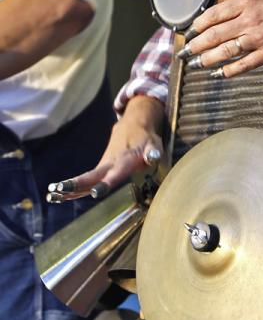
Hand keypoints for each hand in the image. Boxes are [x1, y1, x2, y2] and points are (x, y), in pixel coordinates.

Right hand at [47, 96, 164, 200]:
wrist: (135, 123)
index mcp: (124, 161)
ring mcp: (104, 165)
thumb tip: (153, 157)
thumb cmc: (147, 138)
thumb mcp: (154, 144)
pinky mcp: (101, 167)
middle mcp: (110, 164)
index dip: (106, 184)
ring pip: (85, 179)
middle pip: (91, 176)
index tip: (96, 192)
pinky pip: (86, 180)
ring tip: (51, 196)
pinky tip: (58, 197)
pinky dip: (73, 188)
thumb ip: (153, 152)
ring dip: (69, 187)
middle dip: (75, 185)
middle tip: (58, 191)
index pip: (114, 175)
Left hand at [180, 0, 262, 78]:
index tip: (190, 30)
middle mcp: (249, 20)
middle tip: (186, 51)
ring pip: (224, 51)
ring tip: (196, 64)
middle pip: (213, 34)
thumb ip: (245, 5)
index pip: (213, 14)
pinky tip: (218, 73)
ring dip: (206, 59)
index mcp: (247, 2)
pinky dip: (228, 71)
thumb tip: (225, 16)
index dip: (198, 25)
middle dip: (196, 44)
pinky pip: (243, 65)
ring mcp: (258, 38)